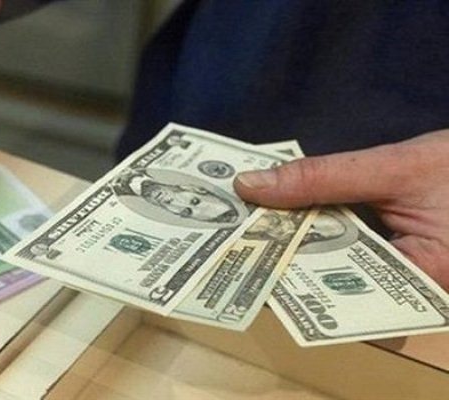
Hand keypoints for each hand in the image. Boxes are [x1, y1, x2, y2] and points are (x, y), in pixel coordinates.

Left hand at [234, 129, 448, 290]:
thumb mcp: (396, 167)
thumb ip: (325, 178)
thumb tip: (251, 186)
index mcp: (422, 285)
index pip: (333, 288)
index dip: (282, 270)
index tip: (236, 252)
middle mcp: (411, 297)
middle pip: (330, 280)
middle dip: (285, 254)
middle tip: (233, 234)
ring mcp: (405, 284)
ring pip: (337, 267)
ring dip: (301, 243)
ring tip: (250, 225)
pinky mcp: (400, 267)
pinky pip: (351, 255)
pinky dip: (324, 236)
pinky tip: (288, 219)